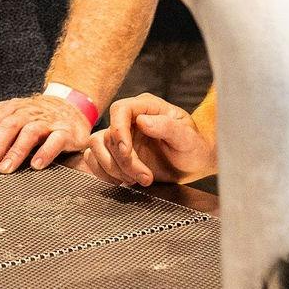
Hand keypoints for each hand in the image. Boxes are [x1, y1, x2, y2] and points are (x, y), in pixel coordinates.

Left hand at [0, 94, 91, 173]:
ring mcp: (48, 122)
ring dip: (15, 151)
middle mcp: (28, 113)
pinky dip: (45, 152)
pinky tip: (35, 165)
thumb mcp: (9, 116)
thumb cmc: (36, 115)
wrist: (71, 107)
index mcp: (12, 109)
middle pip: (8, 126)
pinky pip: (55, 140)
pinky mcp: (66, 132)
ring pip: (30, 132)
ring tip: (6, 169)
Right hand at [81, 93, 215, 186]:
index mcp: (146, 107)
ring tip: (136, 181)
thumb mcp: (187, 137)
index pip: (120, 109)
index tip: (127, 152)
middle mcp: (130, 120)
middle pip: (108, 135)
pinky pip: (94, 159)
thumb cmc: (194, 147)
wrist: (193, 165)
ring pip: (96, 147)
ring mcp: (121, 137)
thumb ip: (167, 127)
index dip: (118, 130)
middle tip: (144, 177)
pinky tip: (124, 181)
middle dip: (124, 161)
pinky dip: (104, 173)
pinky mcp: (115, 154)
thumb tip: (142, 121)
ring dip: (113, 168)